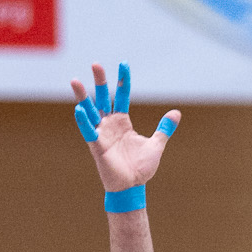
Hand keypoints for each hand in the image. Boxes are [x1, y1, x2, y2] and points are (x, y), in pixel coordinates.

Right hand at [70, 62, 178, 192]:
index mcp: (122, 122)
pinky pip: (89, 132)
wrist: (133, 187)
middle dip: (100, 82)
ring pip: (90, 111)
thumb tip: (176, 112)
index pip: (121, 96)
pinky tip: (79, 110)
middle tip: (96, 64)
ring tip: (75, 81)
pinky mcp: (97, 146)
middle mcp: (109, 124)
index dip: (122, 81)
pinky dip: (84, 122)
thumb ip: (164, 128)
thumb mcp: (156, 144)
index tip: (124, 64)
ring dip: (82, 97)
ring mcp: (101, 134)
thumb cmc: (141, 168)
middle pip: (102, 98)